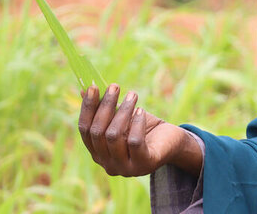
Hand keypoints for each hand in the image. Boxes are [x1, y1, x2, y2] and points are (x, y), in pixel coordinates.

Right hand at [78, 83, 199, 176]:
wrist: (172, 142)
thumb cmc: (144, 128)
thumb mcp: (123, 117)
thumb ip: (105, 108)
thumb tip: (86, 89)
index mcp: (98, 154)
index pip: (84, 130)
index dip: (87, 108)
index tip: (93, 87)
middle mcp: (108, 165)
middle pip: (97, 133)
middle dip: (105, 106)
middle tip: (115, 86)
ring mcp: (125, 169)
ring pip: (113, 136)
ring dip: (123, 111)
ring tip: (132, 94)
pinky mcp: (143, 165)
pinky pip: (134, 142)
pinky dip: (136, 123)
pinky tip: (141, 110)